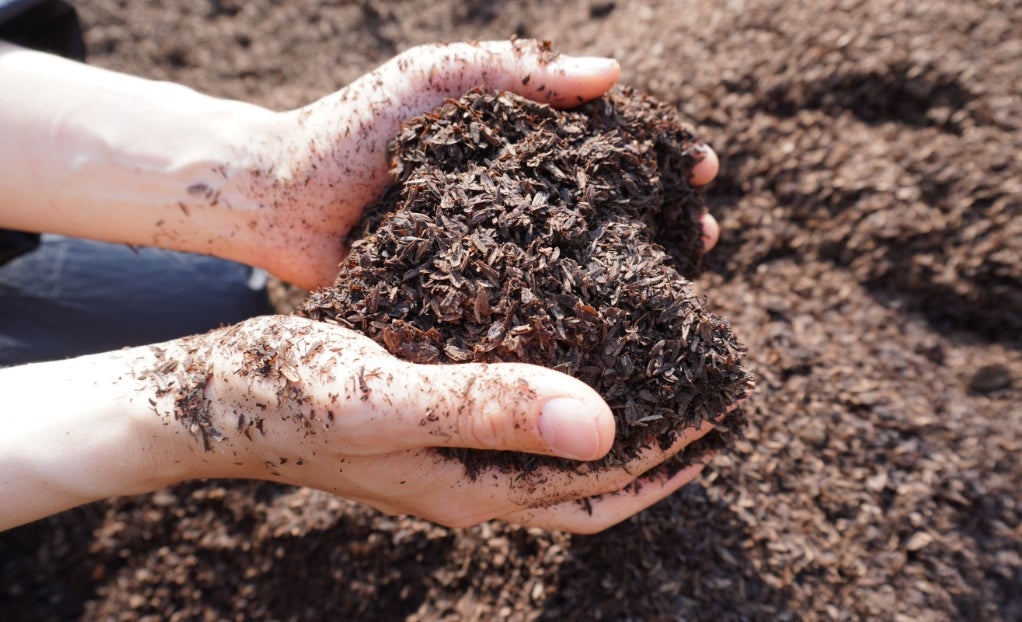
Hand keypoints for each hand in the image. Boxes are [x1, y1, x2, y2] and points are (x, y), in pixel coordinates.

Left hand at [1, 39, 719, 290]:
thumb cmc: (353, 128)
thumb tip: (615, 73)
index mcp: (517, 144)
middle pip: (612, 208)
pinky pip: (533, 306)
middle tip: (709, 234)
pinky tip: (612, 332)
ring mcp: (497, 250)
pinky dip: (575, 315)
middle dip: (666, 217)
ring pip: (583, 262)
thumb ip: (517, 69)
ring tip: (682, 280)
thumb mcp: (437, 80)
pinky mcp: (469, 297)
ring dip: (636, 269)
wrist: (277, 199)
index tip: (703, 165)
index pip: (609, 146)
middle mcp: (517, 200)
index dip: (660, 154)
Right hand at [146, 315, 722, 532]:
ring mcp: (445, 459)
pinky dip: (560, 402)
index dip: (669, 461)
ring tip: (661, 383)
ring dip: (616, 427)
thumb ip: (487, 407)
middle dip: (661, 455)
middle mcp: (468, 483)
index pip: (596, 492)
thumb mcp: (387, 395)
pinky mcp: (425, 426)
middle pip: (588, 484)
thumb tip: (602, 425)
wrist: (207, 400)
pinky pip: (516, 422)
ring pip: (556, 454)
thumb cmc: (289, 394)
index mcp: (471, 487)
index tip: (725, 413)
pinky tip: (567, 356)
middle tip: (716, 406)